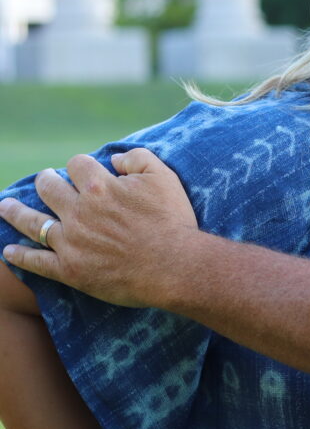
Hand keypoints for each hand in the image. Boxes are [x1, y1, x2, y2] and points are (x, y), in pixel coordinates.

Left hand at [0, 148, 197, 307]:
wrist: (173, 265)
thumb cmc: (171, 220)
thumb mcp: (164, 178)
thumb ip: (139, 158)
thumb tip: (115, 159)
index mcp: (100, 187)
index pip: (77, 164)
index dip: (81, 165)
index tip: (85, 171)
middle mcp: (79, 211)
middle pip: (49, 187)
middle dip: (46, 180)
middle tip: (45, 180)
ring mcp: (71, 241)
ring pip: (32, 222)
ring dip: (16, 211)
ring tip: (6, 206)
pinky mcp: (69, 269)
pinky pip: (36, 261)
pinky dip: (20, 256)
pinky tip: (8, 251)